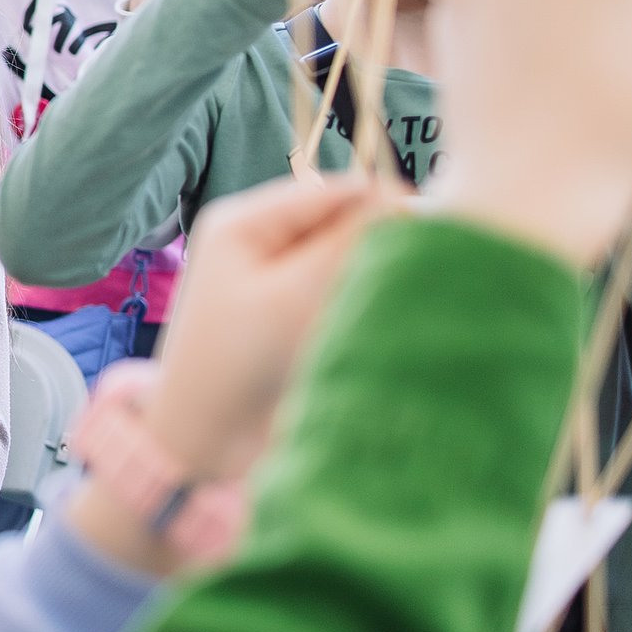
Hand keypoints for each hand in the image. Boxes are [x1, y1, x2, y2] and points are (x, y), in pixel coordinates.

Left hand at [144, 173, 402, 481]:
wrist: (205, 441)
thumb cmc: (236, 364)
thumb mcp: (292, 295)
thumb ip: (346, 242)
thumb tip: (399, 196)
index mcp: (245, 221)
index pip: (335, 190)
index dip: (384, 208)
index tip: (426, 240)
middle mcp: (260, 241)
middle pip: (345, 223)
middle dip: (374, 251)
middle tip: (386, 289)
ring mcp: (276, 278)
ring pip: (349, 261)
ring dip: (368, 284)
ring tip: (362, 317)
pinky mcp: (292, 314)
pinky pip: (341, 294)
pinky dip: (357, 308)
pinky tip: (356, 332)